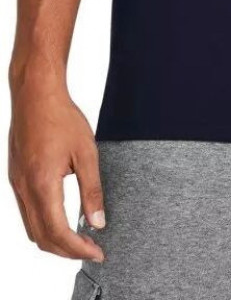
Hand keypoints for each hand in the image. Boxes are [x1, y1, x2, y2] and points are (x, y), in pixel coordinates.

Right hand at [8, 78, 104, 260]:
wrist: (36, 94)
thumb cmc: (61, 117)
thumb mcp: (86, 153)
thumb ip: (92, 190)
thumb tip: (98, 222)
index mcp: (42, 184)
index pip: (58, 232)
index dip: (78, 249)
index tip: (97, 252)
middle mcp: (24, 189)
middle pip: (42, 237)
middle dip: (66, 250)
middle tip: (91, 248)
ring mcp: (17, 184)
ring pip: (31, 228)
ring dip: (54, 239)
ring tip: (79, 237)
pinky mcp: (16, 177)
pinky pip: (26, 212)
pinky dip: (44, 223)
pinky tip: (62, 216)